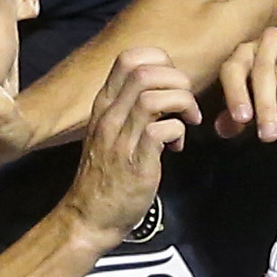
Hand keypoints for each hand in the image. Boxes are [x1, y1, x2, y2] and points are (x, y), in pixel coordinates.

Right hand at [63, 50, 192, 240]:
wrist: (89, 217)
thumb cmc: (105, 173)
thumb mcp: (110, 130)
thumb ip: (129, 107)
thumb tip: (163, 89)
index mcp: (104, 105)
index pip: (128, 58)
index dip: (160, 61)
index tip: (172, 82)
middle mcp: (110, 117)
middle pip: (144, 72)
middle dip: (177, 80)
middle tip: (186, 101)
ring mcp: (121, 140)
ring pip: (153, 98)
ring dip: (181, 103)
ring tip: (188, 119)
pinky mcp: (136, 165)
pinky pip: (161, 131)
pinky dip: (178, 131)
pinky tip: (177, 145)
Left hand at [217, 24, 276, 139]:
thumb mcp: (258, 99)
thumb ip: (240, 114)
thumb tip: (221, 129)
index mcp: (244, 55)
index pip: (233, 70)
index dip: (236, 94)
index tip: (243, 119)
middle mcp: (263, 42)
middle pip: (261, 72)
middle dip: (265, 106)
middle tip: (269, 134)